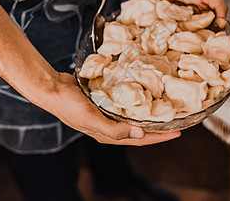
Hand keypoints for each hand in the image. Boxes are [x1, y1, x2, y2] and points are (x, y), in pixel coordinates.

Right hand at [47, 73, 180, 144]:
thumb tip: (140, 135)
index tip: (177, 132)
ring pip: (133, 118)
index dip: (159, 137)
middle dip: (158, 128)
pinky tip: (145, 95)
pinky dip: (136, 103)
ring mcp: (107, 114)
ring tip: (165, 109)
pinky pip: (125, 105)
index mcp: (108, 135)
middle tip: (176, 120)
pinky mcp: (104, 102)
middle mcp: (110, 127)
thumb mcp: (91, 119)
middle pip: (139, 131)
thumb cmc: (68, 105)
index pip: (139, 140)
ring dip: (148, 115)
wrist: (52, 89)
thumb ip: (114, 130)